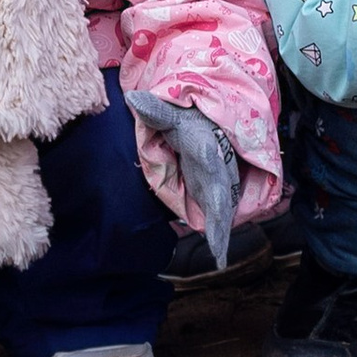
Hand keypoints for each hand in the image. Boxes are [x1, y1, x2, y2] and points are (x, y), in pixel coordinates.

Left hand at [126, 91, 240, 268]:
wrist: (212, 125)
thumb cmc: (190, 120)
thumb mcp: (172, 114)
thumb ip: (154, 110)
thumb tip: (131, 99)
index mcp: (206, 145)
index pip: (208, 158)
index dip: (211, 169)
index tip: (212, 184)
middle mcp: (217, 166)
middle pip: (221, 192)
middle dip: (221, 215)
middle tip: (220, 241)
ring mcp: (219, 183)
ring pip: (224, 208)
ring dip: (222, 230)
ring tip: (220, 254)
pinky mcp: (215, 195)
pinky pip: (220, 216)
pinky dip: (221, 234)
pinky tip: (220, 257)